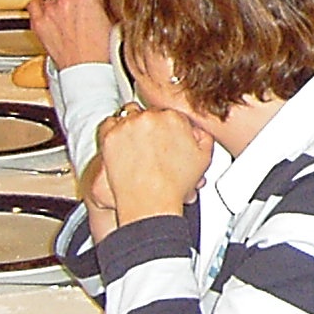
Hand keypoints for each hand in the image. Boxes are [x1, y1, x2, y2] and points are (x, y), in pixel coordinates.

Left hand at [30, 0, 112, 68]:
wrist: (87, 73)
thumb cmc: (102, 54)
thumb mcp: (114, 20)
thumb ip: (106, 1)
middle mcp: (66, 0)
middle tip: (81, 4)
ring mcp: (50, 11)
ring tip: (66, 7)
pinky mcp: (38, 22)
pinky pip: (34, 4)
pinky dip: (41, 6)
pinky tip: (49, 11)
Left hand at [96, 105, 212, 225]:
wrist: (151, 201)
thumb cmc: (175, 184)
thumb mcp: (204, 158)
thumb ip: (203, 137)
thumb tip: (195, 130)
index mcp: (175, 118)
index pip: (169, 113)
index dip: (167, 126)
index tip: (163, 136)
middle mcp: (152, 117)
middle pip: (148, 113)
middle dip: (149, 125)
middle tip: (149, 142)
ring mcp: (129, 125)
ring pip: (128, 114)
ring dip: (130, 125)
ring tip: (133, 141)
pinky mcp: (111, 135)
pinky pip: (108, 123)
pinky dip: (112, 130)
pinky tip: (119, 141)